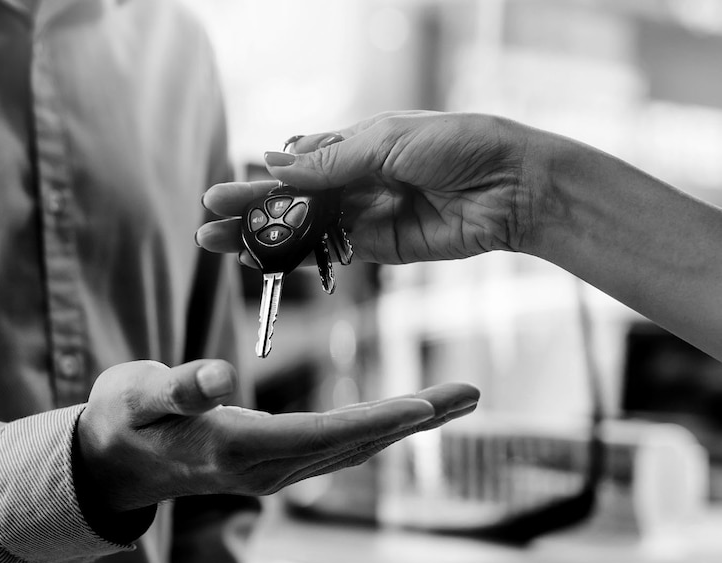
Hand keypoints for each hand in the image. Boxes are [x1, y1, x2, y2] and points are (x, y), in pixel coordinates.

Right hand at [76, 359, 478, 513]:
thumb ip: (176, 389)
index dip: (373, 420)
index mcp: (236, 448)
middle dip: (415, 419)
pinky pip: (339, 445)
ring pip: (354, 446)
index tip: (423, 405)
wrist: (115, 462)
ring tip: (455, 399)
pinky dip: (378, 426)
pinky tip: (405, 414)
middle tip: (470, 392)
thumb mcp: (136, 399)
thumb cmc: (123, 422)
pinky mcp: (276, 459)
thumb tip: (217, 376)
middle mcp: (266, 467)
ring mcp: (274, 468)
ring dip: (407, 423)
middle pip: (354, 444)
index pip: (319, 435)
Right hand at [197, 111, 538, 265]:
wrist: (511, 186)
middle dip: (251, 209)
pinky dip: (297, 259)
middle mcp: (356, 179)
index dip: (262, 178)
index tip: (227, 191)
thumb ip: (331, 160)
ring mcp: (365, 214)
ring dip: (264, 238)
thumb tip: (275, 163)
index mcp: (356, 143)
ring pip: (303, 228)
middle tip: (210, 221)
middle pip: (292, 198)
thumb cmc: (457, 145)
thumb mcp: (387, 141)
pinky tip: (265, 263)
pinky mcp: (379, 247)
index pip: (296, 162)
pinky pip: (330, 253)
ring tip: (223, 246)